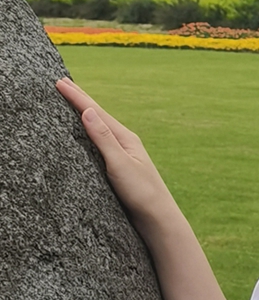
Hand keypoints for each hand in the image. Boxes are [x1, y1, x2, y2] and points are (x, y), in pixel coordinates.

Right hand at [56, 76, 174, 231]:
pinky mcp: (119, 167)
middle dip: (80, 99)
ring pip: (99, 128)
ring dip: (85, 113)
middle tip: (62, 83)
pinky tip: (86, 134)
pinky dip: (89, 133)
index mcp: (125, 138)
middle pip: (98, 116)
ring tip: (73, 101)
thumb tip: (88, 111)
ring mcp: (123, 154)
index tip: (59, 82)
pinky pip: (100, 143)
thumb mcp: (119, 164)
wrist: (157, 217)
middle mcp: (125, 143)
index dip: (77, 97)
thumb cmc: (141, 192)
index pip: (96, 113)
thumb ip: (103, 139)